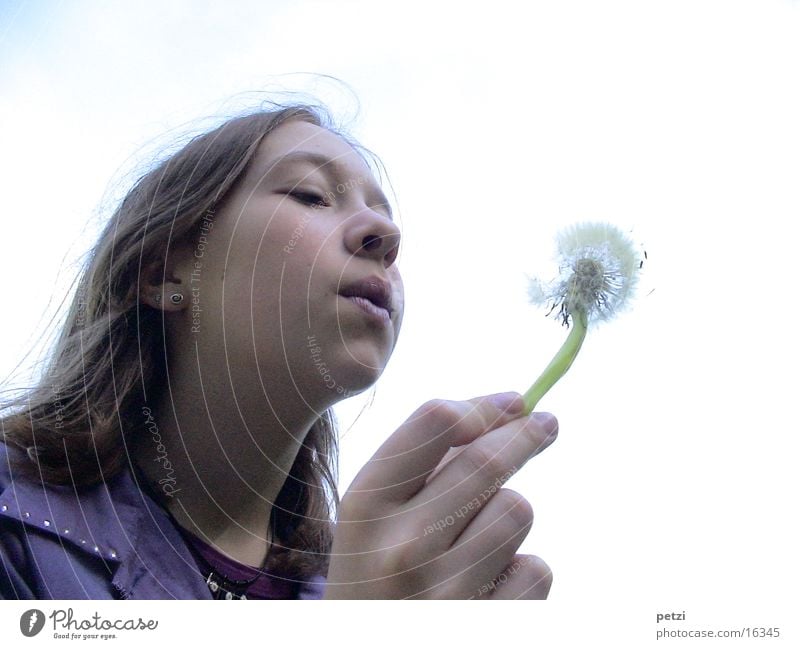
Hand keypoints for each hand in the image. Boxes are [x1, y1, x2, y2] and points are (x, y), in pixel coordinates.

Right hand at [324, 392, 557, 598]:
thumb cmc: (377, 573)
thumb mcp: (376, 517)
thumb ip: (426, 462)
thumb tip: (511, 409)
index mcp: (367, 505)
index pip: (435, 423)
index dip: (483, 407)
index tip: (513, 402)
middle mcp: (402, 548)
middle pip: (487, 460)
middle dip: (525, 435)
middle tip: (547, 423)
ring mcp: (445, 596)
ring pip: (517, 510)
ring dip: (508, 514)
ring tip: (480, 541)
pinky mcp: (486, 631)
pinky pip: (535, 570)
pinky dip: (521, 571)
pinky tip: (489, 586)